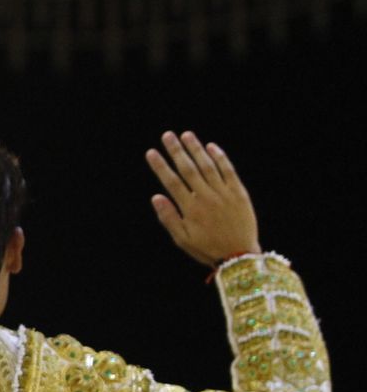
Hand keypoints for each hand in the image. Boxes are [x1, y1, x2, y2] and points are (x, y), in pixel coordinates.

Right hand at [146, 131, 260, 266]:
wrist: (239, 256)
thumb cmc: (207, 249)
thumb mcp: (182, 240)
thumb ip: (168, 218)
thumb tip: (156, 197)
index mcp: (190, 209)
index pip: (171, 182)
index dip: (160, 166)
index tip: (151, 152)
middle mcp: (206, 197)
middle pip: (188, 169)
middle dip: (176, 151)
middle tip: (167, 135)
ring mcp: (224, 193)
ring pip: (208, 165)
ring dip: (196, 149)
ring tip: (186, 135)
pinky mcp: (238, 192)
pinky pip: (228, 170)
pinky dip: (220, 157)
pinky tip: (211, 147)